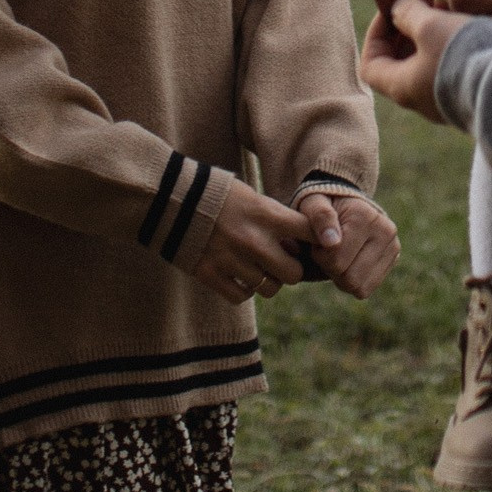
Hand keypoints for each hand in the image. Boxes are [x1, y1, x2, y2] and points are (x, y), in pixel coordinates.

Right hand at [184, 184, 321, 304]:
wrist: (172, 197)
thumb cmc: (218, 194)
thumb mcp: (252, 197)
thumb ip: (276, 219)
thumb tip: (300, 244)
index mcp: (266, 215)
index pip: (311, 232)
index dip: (319, 240)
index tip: (317, 243)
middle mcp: (253, 240)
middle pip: (294, 274)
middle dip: (290, 269)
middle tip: (281, 262)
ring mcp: (231, 260)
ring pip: (270, 289)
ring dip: (267, 281)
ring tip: (257, 268)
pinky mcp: (210, 275)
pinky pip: (242, 296)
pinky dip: (244, 290)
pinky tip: (238, 275)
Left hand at [294, 187, 400, 299]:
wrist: (345, 206)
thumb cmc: (324, 207)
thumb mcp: (312, 204)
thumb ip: (319, 217)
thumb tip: (332, 242)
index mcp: (364, 216)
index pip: (336, 259)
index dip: (320, 255)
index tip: (319, 241)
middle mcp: (385, 230)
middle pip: (349, 277)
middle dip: (331, 268)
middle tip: (327, 251)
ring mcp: (393, 246)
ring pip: (358, 287)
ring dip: (341, 277)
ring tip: (338, 256)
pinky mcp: (394, 260)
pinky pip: (366, 289)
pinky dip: (352, 282)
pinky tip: (349, 263)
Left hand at [359, 0, 464, 123]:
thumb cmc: (463, 56)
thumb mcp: (430, 26)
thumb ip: (408, 14)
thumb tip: (396, 10)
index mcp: (402, 87)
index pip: (371, 64)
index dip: (376, 33)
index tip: (392, 8)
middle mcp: (421, 99)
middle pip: (400, 60)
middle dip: (407, 25)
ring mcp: (447, 99)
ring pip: (428, 59)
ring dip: (430, 29)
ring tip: (445, 4)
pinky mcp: (470, 93)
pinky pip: (451, 65)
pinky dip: (450, 42)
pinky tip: (466, 22)